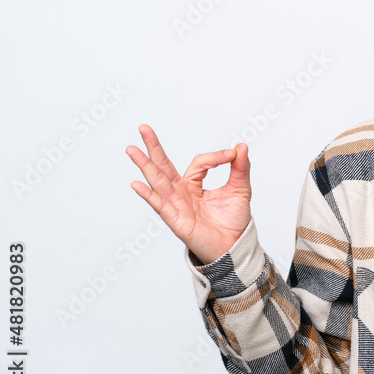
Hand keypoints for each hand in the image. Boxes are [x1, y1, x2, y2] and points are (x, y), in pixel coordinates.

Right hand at [125, 124, 251, 263]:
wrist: (235, 246)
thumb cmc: (233, 221)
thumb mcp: (240, 189)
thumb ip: (240, 168)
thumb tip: (240, 146)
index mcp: (193, 185)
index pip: (198, 163)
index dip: (215, 157)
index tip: (232, 155)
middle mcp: (181, 194)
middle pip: (164, 167)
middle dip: (153, 147)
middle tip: (143, 128)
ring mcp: (176, 206)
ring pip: (158, 182)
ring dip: (145, 165)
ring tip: (132, 149)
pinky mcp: (177, 221)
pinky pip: (161, 207)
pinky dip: (149, 196)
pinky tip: (137, 184)